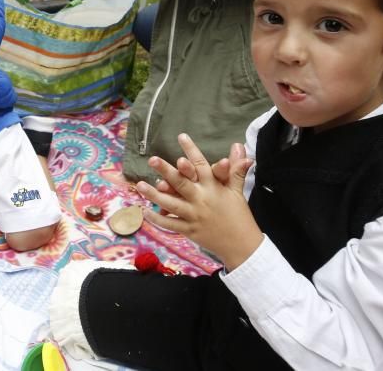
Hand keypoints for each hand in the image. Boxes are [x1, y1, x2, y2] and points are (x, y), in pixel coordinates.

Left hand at [136, 134, 260, 270]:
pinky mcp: (189, 230)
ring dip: (154, 194)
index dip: (191, 150)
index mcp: (214, 188)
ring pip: (171, 204)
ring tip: (140, 185)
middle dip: (166, 171)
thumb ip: (235, 168)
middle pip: (182, 183)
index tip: (181, 136)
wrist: (242, 245)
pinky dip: (158, 218)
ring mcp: (194, 216)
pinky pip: (170, 224)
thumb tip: (238, 144)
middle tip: (152, 159)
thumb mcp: (237, 190)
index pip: (201, 165)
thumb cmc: (239, 215)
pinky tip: (145, 211)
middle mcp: (202, 200)